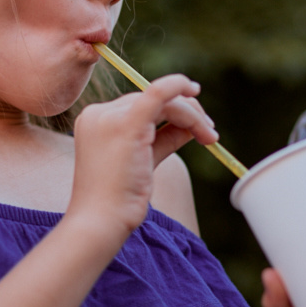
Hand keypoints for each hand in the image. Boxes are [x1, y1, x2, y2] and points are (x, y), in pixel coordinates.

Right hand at [68, 73, 217, 243]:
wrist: (101, 221)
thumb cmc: (118, 200)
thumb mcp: (144, 162)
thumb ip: (165, 139)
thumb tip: (192, 125)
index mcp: (96, 121)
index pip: (140, 105)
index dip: (172, 111)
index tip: (196, 124)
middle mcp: (99, 114)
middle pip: (152, 100)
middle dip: (187, 112)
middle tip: (210, 134)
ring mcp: (109, 116)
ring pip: (162, 100)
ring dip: (192, 115)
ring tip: (210, 137)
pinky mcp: (126, 124)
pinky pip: (157, 93)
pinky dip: (177, 85)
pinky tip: (193, 89)